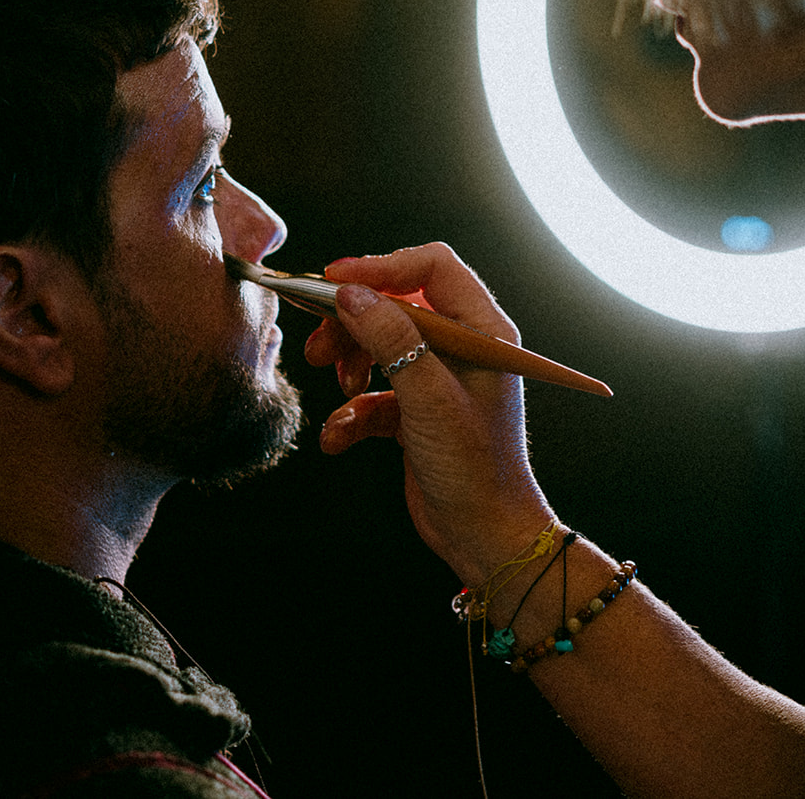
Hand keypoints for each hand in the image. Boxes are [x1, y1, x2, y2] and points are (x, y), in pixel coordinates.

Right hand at [303, 243, 555, 582]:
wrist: (484, 536)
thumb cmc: (475, 469)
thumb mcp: (429, 398)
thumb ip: (392, 340)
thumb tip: (352, 294)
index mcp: (484, 331)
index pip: (432, 267)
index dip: (381, 267)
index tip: (334, 280)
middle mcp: (463, 347)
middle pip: (397, 304)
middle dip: (355, 322)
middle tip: (320, 344)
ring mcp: (438, 378)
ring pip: (380, 345)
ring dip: (350, 362)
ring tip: (339, 388)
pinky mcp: (416, 410)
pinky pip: (374, 392)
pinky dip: (353, 412)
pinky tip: (339, 436)